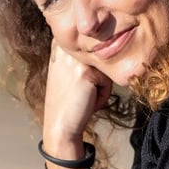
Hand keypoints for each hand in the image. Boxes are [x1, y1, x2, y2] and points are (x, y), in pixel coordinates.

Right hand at [41, 42, 112, 168]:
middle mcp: (65, 46)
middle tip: (80, 90)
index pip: (92, 48)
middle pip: (101, 56)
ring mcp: (75, 58)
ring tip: (84, 95)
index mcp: (59, 43)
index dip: (92, 70)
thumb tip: (108, 46)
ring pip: (106, 68)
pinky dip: (103, 94)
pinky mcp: (86, 72)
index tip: (79, 83)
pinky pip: (108, 81)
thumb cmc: (69, 102)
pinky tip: (87, 101)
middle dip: (97, 76)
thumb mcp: (69, 71)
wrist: (61, 126)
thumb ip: (83, 56)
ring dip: (101, 85)